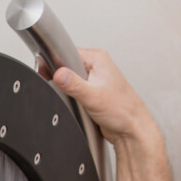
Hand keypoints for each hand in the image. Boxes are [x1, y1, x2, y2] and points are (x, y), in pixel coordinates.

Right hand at [42, 48, 161, 151]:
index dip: (55, 64)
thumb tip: (58, 74)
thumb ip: (73, 84)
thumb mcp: (93, 96)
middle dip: (62, 78)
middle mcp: (97, 66)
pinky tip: (78, 104)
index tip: (49, 74)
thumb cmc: (123, 111)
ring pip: (70, 78)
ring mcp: (95, 78)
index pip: (67, 52)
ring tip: (77, 99)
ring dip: (68, 89)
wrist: (131, 128)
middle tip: (66, 90)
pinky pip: (75, 89)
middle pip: (67, 65)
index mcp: (98, 59)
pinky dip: (73, 96)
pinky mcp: (92, 90)